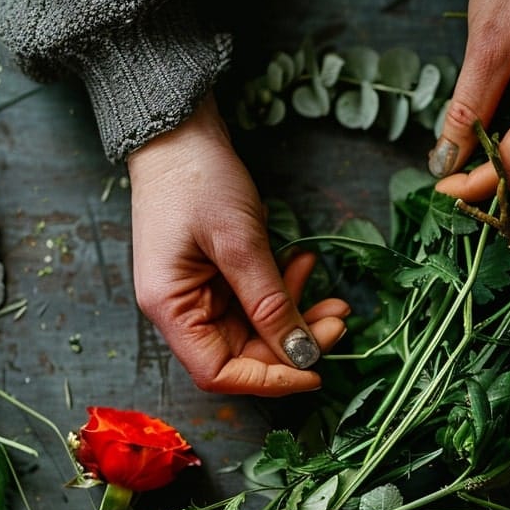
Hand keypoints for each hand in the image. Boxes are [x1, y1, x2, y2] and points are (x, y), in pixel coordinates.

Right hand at [128, 93, 349, 395]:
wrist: (179, 130)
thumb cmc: (197, 180)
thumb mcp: (239, 243)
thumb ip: (270, 303)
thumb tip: (300, 354)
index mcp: (170, 308)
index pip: (219, 372)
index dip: (269, 380)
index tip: (315, 370)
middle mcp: (180, 309)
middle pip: (243, 353)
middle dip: (294, 344)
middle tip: (338, 322)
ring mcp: (199, 292)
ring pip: (256, 328)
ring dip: (297, 317)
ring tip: (335, 300)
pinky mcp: (217, 274)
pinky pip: (257, 299)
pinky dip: (285, 290)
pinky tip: (306, 266)